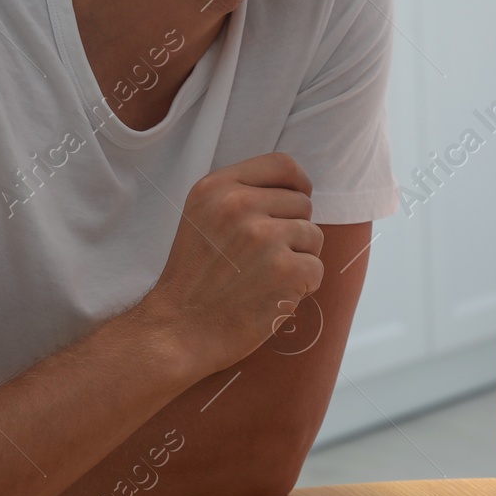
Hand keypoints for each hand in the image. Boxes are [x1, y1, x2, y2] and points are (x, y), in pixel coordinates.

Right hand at [141, 152, 324, 375]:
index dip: (297, 184)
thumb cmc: (195, 277)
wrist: (178, 330)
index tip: (294, 205)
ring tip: (265, 278)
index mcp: (217, 187)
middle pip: (302, 203)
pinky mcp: (284, 269)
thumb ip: (242, 194)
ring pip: (313, 236)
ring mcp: (263, 236)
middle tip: (264, 259)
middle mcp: (239, 205)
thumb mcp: (202, 217)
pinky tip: (273, 295)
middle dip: (294, 231)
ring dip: (299, 259)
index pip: (282, 164)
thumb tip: (299, 189)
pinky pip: (317, 268)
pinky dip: (303, 286)